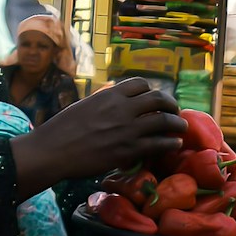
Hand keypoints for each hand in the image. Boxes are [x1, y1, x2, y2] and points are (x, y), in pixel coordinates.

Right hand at [12, 76, 186, 198]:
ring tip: (182, 127)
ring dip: (177, 123)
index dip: (151, 91)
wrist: (53, 151)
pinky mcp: (129, 150)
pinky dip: (171, 143)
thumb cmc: (62, 129)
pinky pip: (159, 144)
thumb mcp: (84, 106)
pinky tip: (175, 144)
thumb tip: (114, 103)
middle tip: (175, 111)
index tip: (155, 99)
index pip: (141, 84)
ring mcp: (127, 129)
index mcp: (109, 95)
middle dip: (171, 104)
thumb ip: (104, 103)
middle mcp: (122, 108)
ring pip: (164, 121)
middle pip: (158, 99)